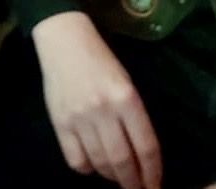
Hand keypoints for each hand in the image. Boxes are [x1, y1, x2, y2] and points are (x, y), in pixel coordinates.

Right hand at [32, 12, 161, 188]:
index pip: (146, 147)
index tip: (156, 185)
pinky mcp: (59, 123)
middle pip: (122, 161)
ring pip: (100, 163)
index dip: (153, 172)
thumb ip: (134, 117)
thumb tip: (141, 156)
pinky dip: (88, 169)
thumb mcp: (127, 84)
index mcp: (126, 98)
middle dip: (133, 182)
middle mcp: (103, 110)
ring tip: (118, 177)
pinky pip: (76, 160)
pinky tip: (93, 164)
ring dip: (112, 177)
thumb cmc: (102, 61)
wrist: (64, 41)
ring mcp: (79, 118)